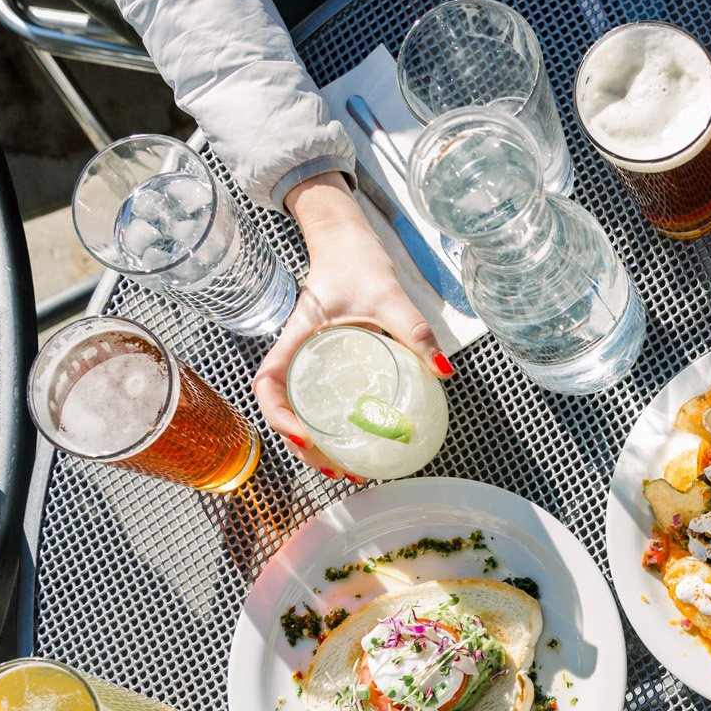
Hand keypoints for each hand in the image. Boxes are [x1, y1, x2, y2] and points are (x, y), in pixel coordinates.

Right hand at [252, 173, 452, 478]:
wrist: (347, 239)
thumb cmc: (355, 262)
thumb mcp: (386, 295)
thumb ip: (413, 330)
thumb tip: (442, 370)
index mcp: (296, 338)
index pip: (268, 384)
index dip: (279, 416)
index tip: (305, 436)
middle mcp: (296, 355)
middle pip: (283, 410)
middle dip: (304, 448)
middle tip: (339, 471)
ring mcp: (308, 361)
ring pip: (299, 411)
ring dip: (316, 446)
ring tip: (347, 471)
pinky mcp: (325, 364)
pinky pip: (319, 401)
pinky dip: (330, 429)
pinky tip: (357, 445)